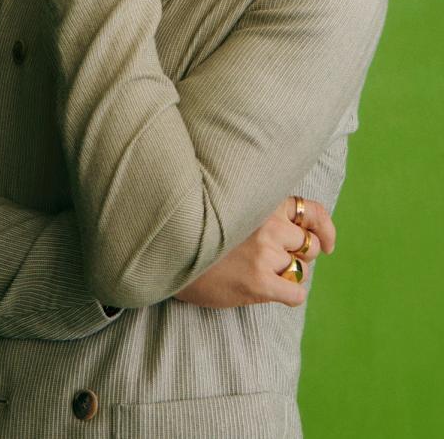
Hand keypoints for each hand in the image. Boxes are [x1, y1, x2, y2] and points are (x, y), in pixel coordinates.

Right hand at [173, 197, 335, 307]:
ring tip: (258, 272)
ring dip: (286, 275)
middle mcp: (269, 224)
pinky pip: (296, 294)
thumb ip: (263, 211)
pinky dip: (289, 295)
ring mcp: (265, 253)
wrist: (169, 253)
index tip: (328, 243)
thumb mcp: (233, 208)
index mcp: (264, 202)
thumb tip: (297, 229)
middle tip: (275, 261)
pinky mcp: (259, 282)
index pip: (312, 211)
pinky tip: (268, 292)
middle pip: (309, 245)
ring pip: (301, 270)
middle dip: (299, 255)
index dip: (325, 229)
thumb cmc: (200, 230)